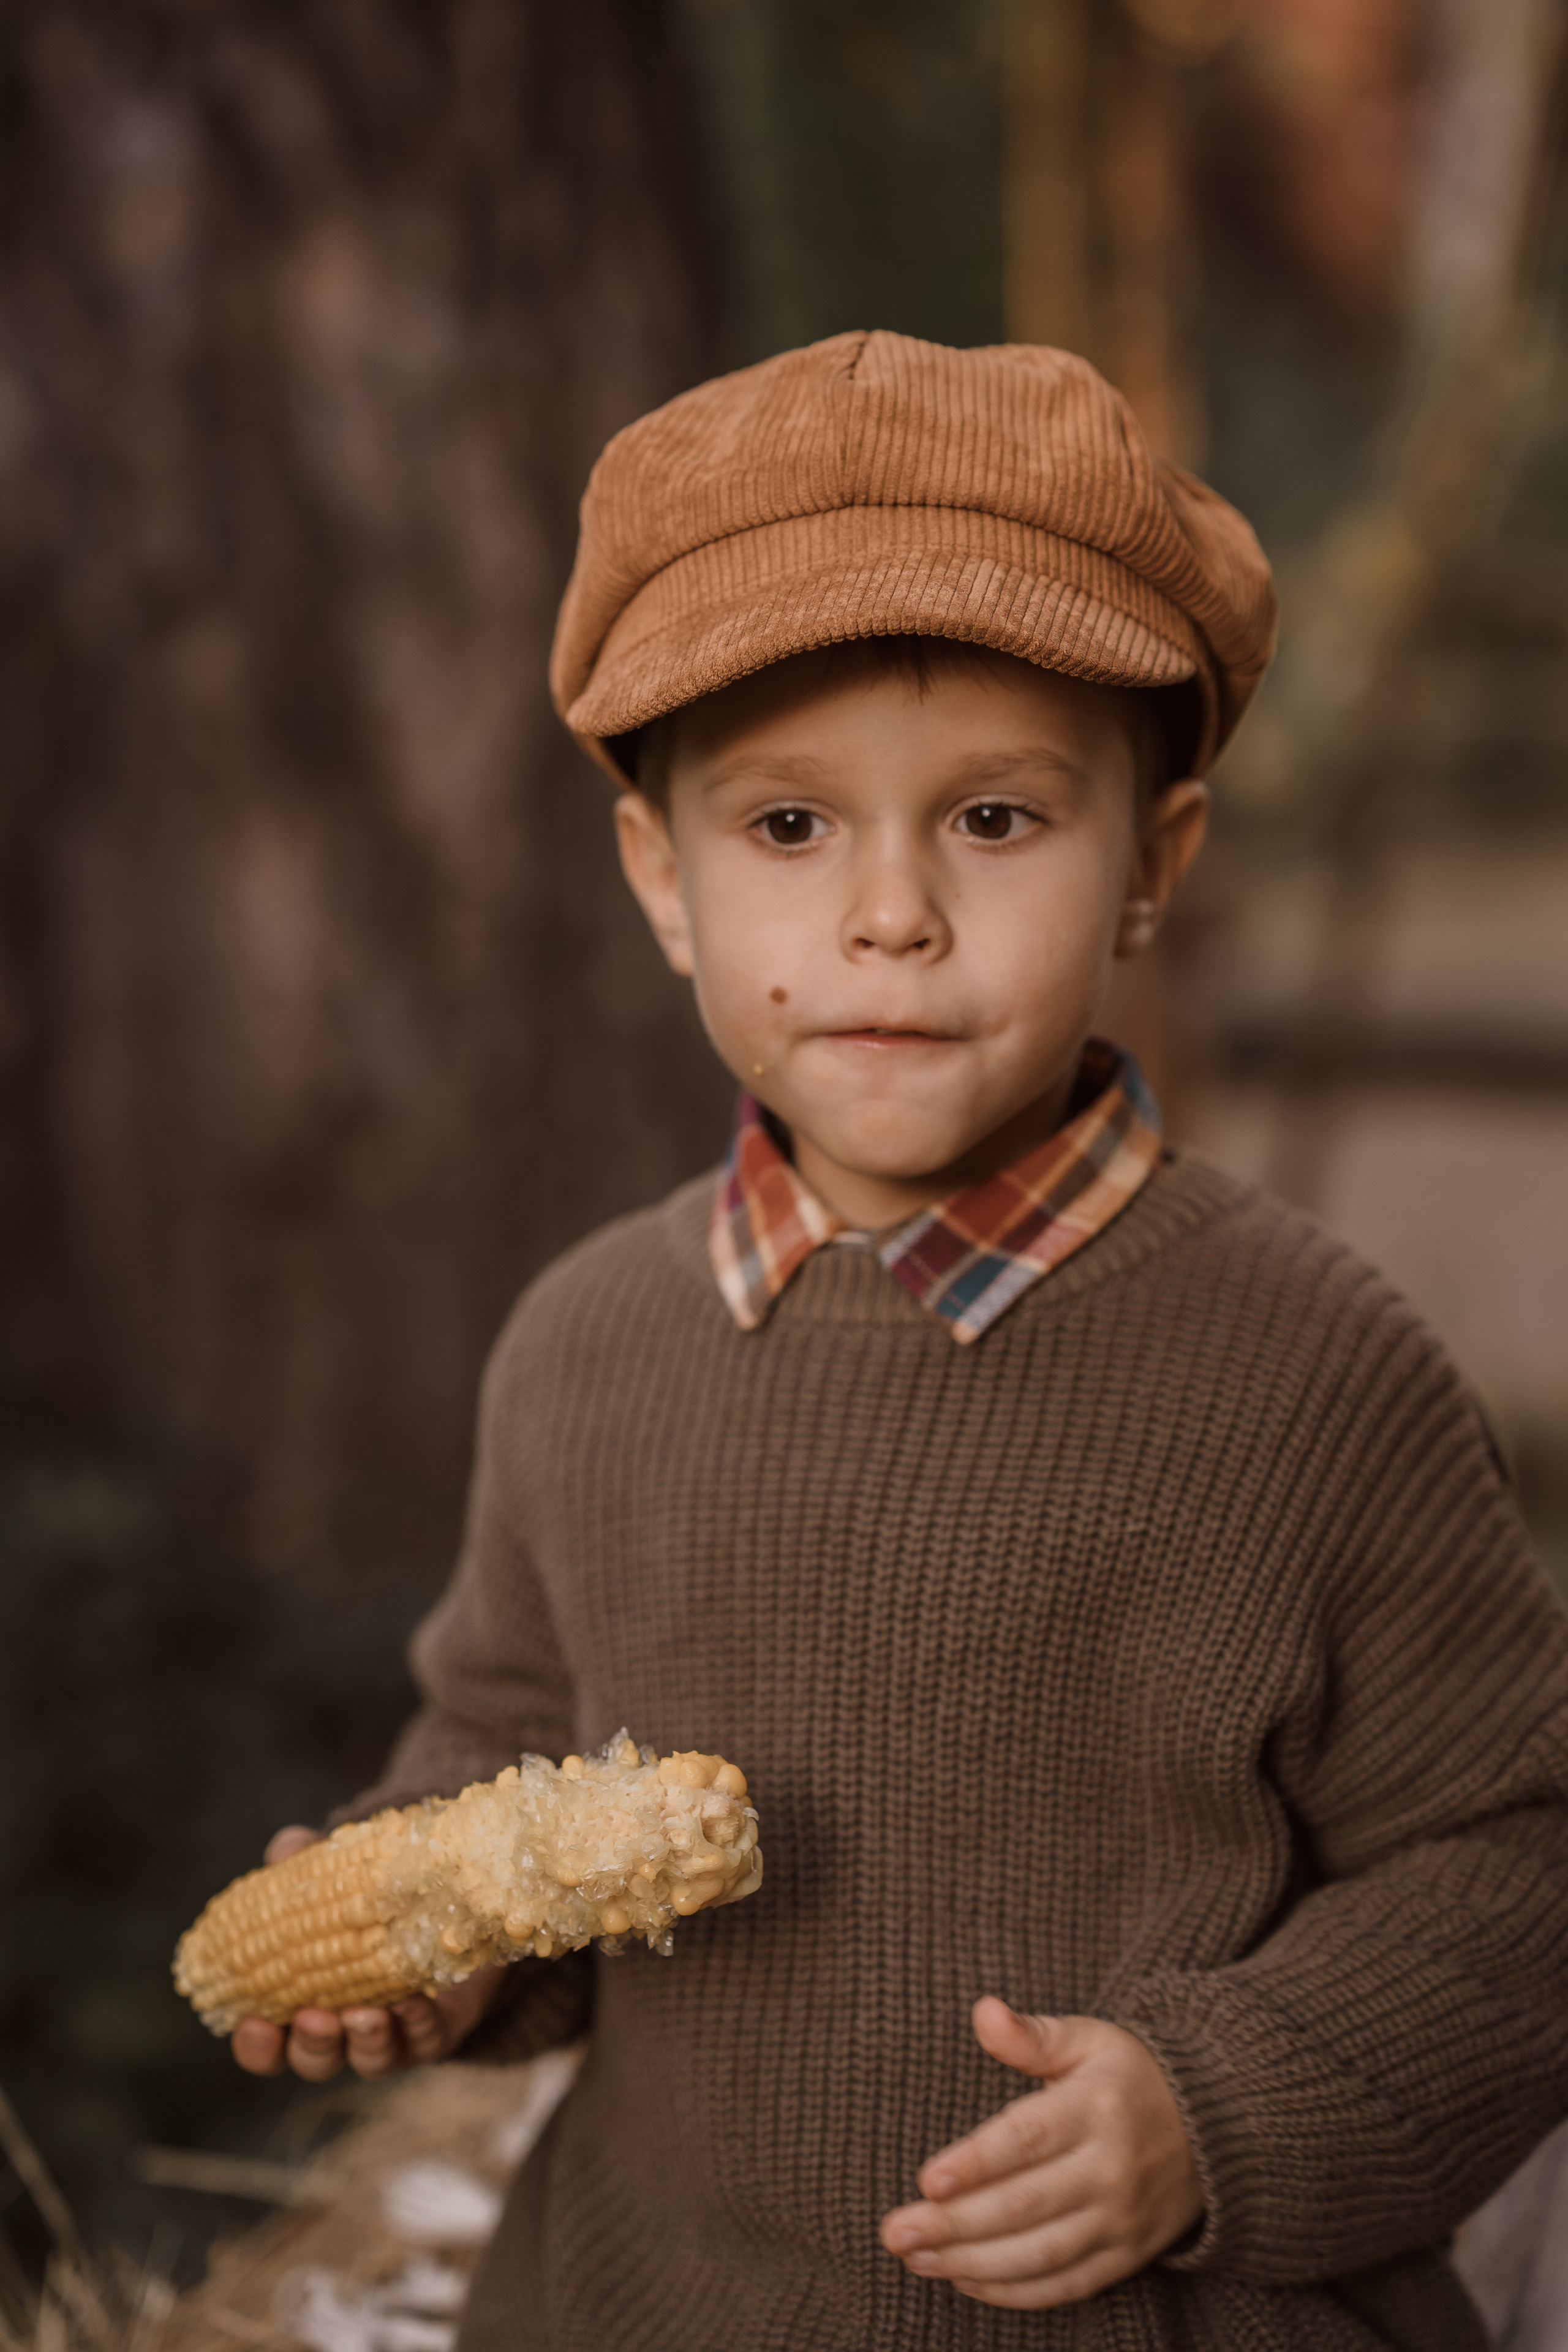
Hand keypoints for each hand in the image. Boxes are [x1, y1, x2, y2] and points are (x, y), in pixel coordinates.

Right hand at [230, 1825, 506, 2080]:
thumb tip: (287, 1847)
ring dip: (365, 2039)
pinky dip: (416, 2023)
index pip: (269, 2046)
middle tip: (312, 2016)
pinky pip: (424, 2039)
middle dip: (311, 2043)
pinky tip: (412, 2000)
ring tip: (365, 2013)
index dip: (256, 2045)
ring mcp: (392, 2036)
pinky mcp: (437, 2030)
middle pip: (315, 2060)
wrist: (450, 1908)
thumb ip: (304, 1862)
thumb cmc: (369, 1900)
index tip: (251, 2023)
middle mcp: (344, 2032)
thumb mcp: (334, 1874)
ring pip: (370, 2058)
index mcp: (303, 2005)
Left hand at [880, 1997, 1201, 2309]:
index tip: (926, 2181)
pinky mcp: (1127, 2256)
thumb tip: (983, 2011)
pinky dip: (1014, 2292)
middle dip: (954, 2224)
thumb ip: (1032, 2035)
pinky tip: (964, 2281)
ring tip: (915, 2257)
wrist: (1218, 2129)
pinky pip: (1066, 2285)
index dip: (976, 2163)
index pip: (1028, 2140)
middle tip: (894, 2231)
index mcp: (1097, 2109)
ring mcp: (1120, 2220)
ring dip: (972, 2262)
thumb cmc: (1131, 2076)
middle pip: (1024, 2206)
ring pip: (1039, 2255)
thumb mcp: (1090, 2040)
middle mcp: (1111, 2170)